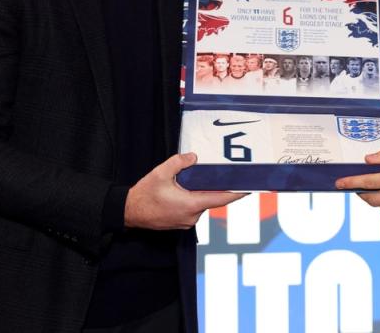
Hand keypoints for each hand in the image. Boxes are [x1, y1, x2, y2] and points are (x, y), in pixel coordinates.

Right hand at [124, 153, 245, 229]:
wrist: (130, 212)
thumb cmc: (144, 195)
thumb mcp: (161, 173)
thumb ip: (178, 163)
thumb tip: (193, 157)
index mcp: (191, 205)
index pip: (221, 199)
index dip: (236, 193)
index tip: (249, 188)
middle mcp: (192, 216)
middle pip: (212, 199)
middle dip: (216, 187)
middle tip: (224, 173)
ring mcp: (187, 221)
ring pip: (202, 203)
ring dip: (202, 192)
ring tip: (200, 178)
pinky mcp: (182, 222)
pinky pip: (194, 208)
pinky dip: (195, 198)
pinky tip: (188, 188)